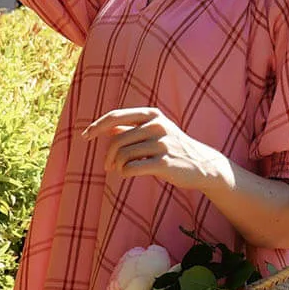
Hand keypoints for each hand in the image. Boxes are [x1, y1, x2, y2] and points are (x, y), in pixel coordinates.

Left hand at [81, 107, 223, 191]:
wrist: (203, 165)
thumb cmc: (174, 149)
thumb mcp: (155, 133)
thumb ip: (133, 129)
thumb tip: (108, 128)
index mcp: (152, 115)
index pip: (116, 116)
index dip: (97, 126)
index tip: (85, 136)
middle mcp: (157, 125)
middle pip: (117, 140)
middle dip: (108, 155)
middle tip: (108, 166)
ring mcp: (162, 144)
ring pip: (123, 155)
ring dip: (116, 166)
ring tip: (119, 171)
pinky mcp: (165, 163)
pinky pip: (132, 168)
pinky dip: (125, 172)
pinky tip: (127, 174)